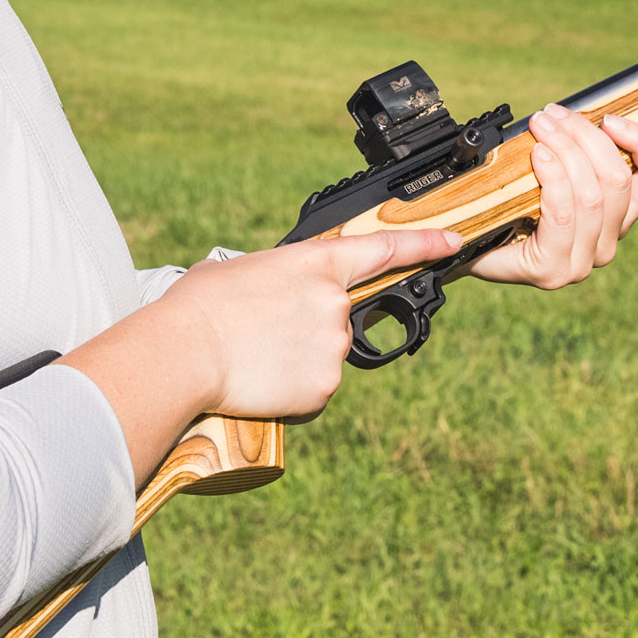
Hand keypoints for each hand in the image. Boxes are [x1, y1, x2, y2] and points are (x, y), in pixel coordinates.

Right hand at [145, 229, 462, 418]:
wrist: (184, 354)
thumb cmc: (198, 308)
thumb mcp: (237, 271)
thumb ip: (272, 276)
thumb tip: (266, 293)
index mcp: (317, 263)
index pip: (385, 249)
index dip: (425, 245)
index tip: (453, 243)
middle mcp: (336, 302)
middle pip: (342, 319)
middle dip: (310, 329)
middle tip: (265, 335)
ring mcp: (335, 346)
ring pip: (326, 358)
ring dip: (298, 362)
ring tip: (254, 360)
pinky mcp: (325, 387)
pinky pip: (315, 393)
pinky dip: (292, 394)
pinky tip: (261, 385)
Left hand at [467, 104, 637, 288]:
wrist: (468, 246)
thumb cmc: (509, 204)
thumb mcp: (553, 169)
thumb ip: (577, 152)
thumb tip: (578, 113)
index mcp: (620, 215)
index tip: (609, 117)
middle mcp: (609, 241)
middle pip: (618, 177)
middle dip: (584, 136)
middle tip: (551, 116)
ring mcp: (584, 261)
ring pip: (592, 194)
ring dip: (565, 150)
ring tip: (540, 127)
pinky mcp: (554, 269)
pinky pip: (563, 214)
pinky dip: (553, 179)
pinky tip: (538, 158)